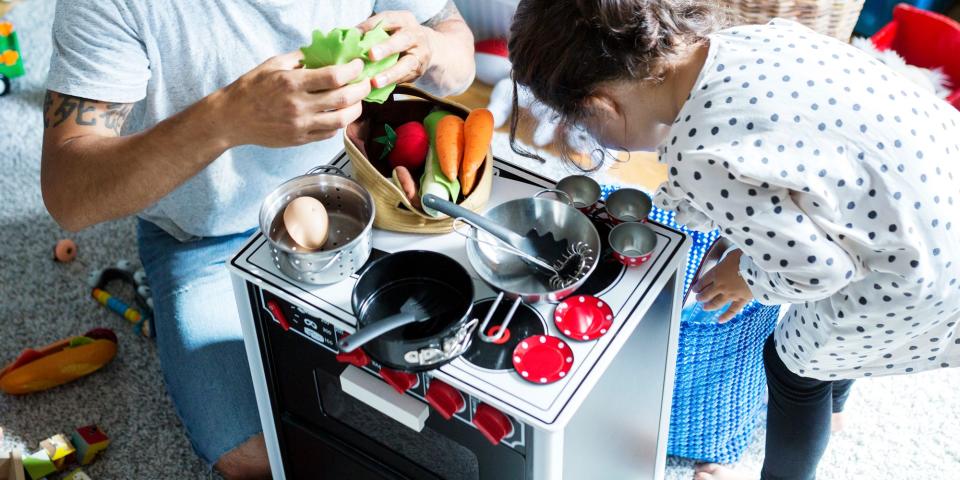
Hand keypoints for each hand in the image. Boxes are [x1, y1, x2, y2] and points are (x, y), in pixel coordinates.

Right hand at [213, 51, 371, 147]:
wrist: (231, 118)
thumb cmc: (250, 89)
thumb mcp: (272, 64)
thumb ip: (300, 57)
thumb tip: (324, 50)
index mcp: (292, 83)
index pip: (334, 76)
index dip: (352, 70)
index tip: (358, 65)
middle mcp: (298, 106)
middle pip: (343, 99)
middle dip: (361, 89)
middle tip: (365, 83)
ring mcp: (300, 125)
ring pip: (341, 120)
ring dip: (355, 109)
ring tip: (357, 101)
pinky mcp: (300, 140)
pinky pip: (329, 134)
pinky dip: (339, 124)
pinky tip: (339, 114)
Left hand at [358, 11, 435, 89]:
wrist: (424, 47)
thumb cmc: (398, 35)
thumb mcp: (389, 26)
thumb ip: (373, 29)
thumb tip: (351, 36)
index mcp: (404, 20)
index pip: (388, 19)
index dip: (372, 26)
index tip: (357, 34)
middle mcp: (416, 35)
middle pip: (403, 40)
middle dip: (386, 48)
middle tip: (371, 55)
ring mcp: (420, 54)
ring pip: (407, 64)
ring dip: (390, 74)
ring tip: (375, 82)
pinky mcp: (419, 70)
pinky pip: (406, 77)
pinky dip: (392, 82)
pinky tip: (379, 88)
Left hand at [692, 249, 754, 322]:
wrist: (761, 267)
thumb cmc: (747, 257)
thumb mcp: (731, 254)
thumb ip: (725, 261)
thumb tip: (725, 261)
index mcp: (717, 273)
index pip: (703, 281)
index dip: (698, 286)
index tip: (695, 289)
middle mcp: (721, 285)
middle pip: (707, 294)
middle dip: (701, 297)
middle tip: (698, 298)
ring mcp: (731, 294)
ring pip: (716, 303)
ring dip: (709, 306)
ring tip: (704, 307)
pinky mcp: (742, 299)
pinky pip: (732, 310)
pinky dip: (726, 316)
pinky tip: (720, 320)